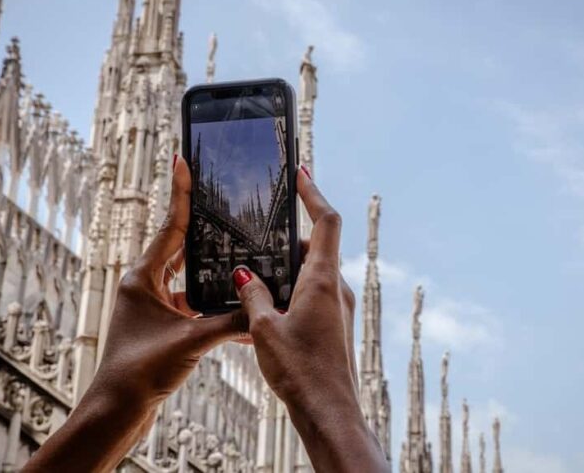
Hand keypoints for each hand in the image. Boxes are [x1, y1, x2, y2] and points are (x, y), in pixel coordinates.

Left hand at [23, 156, 245, 472]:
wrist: (119, 410)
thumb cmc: (141, 372)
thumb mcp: (192, 340)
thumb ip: (231, 319)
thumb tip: (266, 308)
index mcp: (142, 277)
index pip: (168, 227)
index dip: (179, 192)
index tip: (182, 159)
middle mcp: (143, 285)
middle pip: (179, 246)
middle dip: (200, 226)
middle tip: (222, 200)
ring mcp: (151, 305)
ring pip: (187, 275)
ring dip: (210, 267)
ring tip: (237, 248)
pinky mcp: (160, 324)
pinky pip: (190, 302)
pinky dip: (211, 301)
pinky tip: (234, 304)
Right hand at [234, 168, 388, 471]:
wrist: (330, 413)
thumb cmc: (300, 371)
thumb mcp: (264, 330)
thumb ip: (254, 296)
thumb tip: (245, 275)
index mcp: (323, 280)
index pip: (326, 221)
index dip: (313, 192)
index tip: (300, 171)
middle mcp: (336, 288)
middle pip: (314, 248)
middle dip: (286, 239)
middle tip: (257, 236)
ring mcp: (338, 307)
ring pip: (312, 274)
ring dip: (286, 270)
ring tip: (253, 276)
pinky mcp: (335, 325)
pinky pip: (313, 296)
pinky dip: (291, 292)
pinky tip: (264, 310)